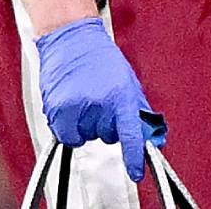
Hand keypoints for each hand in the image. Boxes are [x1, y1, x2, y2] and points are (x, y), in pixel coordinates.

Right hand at [34, 17, 162, 180]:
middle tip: (102, 103)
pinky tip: (73, 108)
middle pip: (108, 136)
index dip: (134, 156)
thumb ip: (139, 112)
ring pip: (87, 137)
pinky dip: (70, 129)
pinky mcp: (57, 110)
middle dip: (107, 125)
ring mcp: (77, 107)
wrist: (72, 40)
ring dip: (87, 126)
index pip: (130, 134)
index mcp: (120, 95)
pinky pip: (67, 136)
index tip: (136, 171)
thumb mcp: (128, 82)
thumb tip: (153, 138)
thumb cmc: (101, 59)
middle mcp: (99, 102)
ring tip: (86, 100)